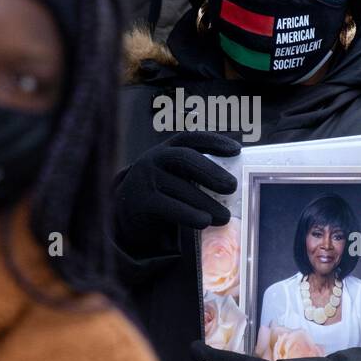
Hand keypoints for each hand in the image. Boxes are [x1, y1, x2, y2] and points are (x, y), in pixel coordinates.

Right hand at [114, 132, 239, 255]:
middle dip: (211, 172)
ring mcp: (145, 179)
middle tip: (232, 187)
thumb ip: (195, 175)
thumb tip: (234, 185)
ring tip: (224, 216)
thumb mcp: (174, 177)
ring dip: (206, 202)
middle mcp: (154, 159)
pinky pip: (169, 207)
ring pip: (180, 187)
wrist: (124, 215)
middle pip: (185, 158)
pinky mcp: (141, 202)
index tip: (236, 150)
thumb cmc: (160, 194)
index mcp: (166, 150)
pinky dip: (189, 214)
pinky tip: (204, 221)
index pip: (190, 139)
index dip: (214, 141)